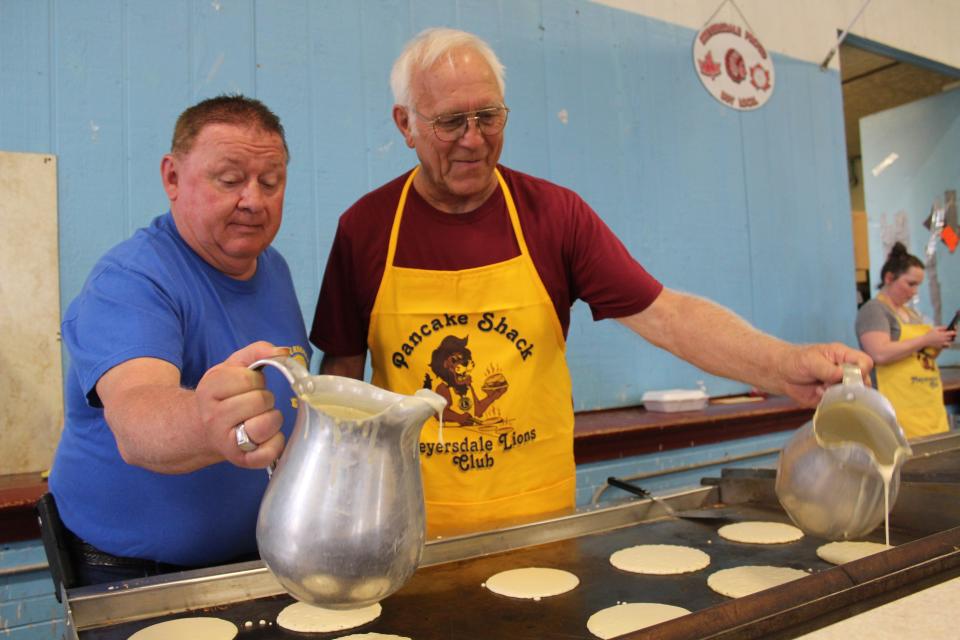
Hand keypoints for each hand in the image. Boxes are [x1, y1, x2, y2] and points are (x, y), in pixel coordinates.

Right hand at [195, 341, 290, 468]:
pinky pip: (269, 452)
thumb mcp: (232, 367)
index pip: (248, 379)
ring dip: (271, 418)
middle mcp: (213, 417)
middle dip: (264, 399)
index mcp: (209, 389)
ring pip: (266, 424)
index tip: (246, 386)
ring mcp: (225, 441)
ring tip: (259, 418)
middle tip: (253, 404)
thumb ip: (257, 351)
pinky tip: (265, 437)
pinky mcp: (240, 460)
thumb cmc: (224, 395)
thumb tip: (282, 352)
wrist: (202, 428)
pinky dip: (275, 443)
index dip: (254, 380)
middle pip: (260, 400)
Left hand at [777, 343, 873, 405]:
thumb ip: (827, 368)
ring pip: (853, 396)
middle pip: (864, 382)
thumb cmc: (797, 360)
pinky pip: (839, 405)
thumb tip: (841, 375)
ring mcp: (841, 386)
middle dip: (849, 386)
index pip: (865, 363)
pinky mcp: (833, 399)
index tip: (847, 375)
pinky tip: (818, 394)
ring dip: (838, 395)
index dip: (861, 370)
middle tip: (829, 383)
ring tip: (821, 388)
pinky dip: (830, 402)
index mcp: (844, 356)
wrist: (781, 374)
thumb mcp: (810, 360)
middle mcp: (846, 372)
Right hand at [924, 326, 955, 349]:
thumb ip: (942, 327)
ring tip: (947, 337)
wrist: (925, 341)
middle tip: (949, 333)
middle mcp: (945, 339)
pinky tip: (946, 342)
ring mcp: (943, 343)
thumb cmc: (929, 334)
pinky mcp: (941, 346)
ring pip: (951, 342)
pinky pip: (948, 346)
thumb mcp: (935, 328)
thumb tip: (948, 327)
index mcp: (944, 334)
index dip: (954, 330)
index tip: (954, 329)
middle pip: (952, 337)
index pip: (953, 333)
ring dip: (950, 339)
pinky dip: (948, 344)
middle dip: (952, 335)